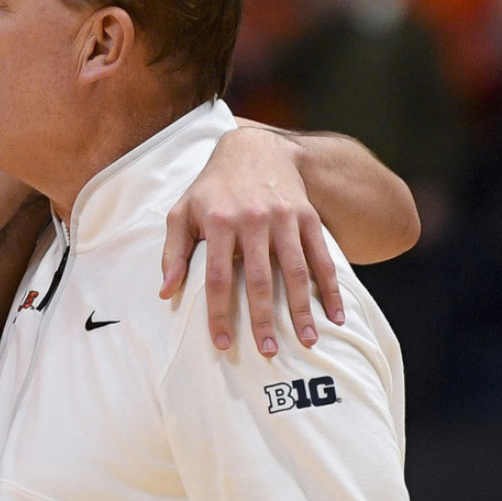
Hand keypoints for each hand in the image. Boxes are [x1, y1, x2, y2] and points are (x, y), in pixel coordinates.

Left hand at [159, 126, 343, 356]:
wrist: (253, 148)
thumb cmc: (211, 188)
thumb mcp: (182, 211)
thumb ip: (173, 252)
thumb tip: (165, 293)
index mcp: (218, 221)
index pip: (218, 277)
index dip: (220, 313)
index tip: (223, 343)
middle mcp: (253, 219)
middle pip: (259, 279)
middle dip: (264, 319)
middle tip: (268, 352)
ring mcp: (284, 218)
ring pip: (295, 271)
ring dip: (302, 309)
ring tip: (307, 341)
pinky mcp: (307, 216)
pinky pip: (322, 257)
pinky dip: (331, 288)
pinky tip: (336, 315)